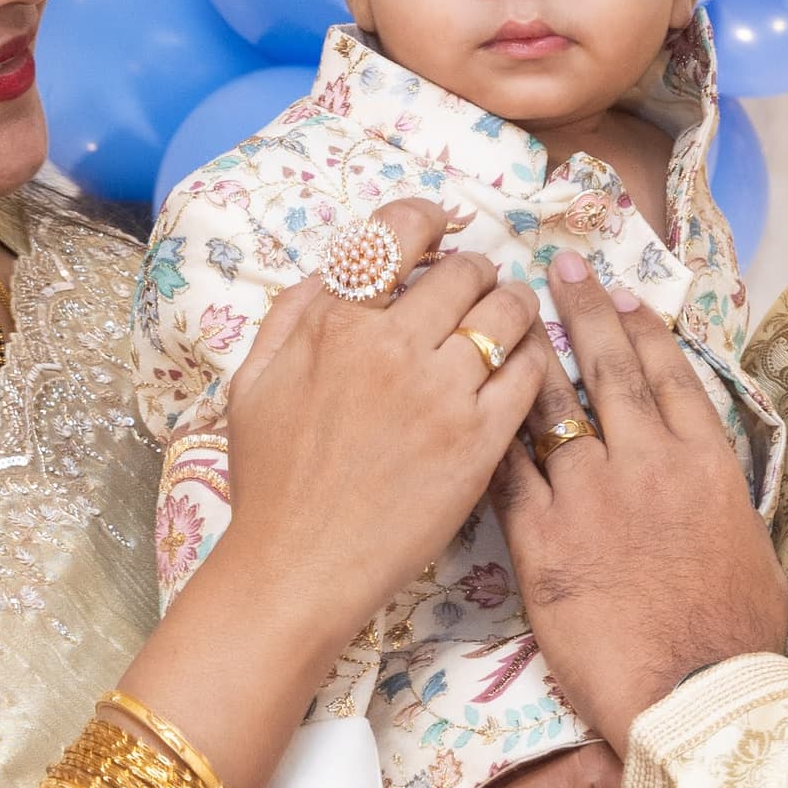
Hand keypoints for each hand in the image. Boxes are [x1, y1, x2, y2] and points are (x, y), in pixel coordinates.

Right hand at [191, 199, 548, 658]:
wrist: (298, 567)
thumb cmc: (271, 480)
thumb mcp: (255, 380)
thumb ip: (294, 313)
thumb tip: (339, 266)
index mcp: (335, 324)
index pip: (397, 233)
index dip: (426, 221)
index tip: (438, 232)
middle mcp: (393, 348)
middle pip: (463, 271)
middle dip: (474, 271)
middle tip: (476, 289)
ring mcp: (443, 395)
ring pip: (508, 314)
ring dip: (513, 306)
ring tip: (509, 318)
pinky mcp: (480, 443)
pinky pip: (530, 375)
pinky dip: (533, 359)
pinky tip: (523, 366)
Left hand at [493, 254, 787, 754]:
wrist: (693, 691)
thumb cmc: (735, 634)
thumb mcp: (748, 544)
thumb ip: (716, 496)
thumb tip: (705, 478)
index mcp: (705, 461)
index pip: (667, 373)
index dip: (641, 327)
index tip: (621, 293)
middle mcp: (647, 461)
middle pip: (609, 368)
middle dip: (583, 311)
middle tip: (560, 266)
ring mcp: (590, 494)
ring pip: (549, 406)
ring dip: (527, 357)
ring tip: (506, 316)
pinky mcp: (541, 537)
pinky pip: (507, 470)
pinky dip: (491, 435)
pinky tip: (471, 406)